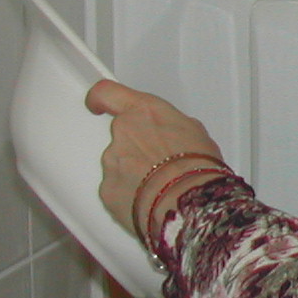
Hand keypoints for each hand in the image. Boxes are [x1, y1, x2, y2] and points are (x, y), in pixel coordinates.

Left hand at [86, 80, 224, 233]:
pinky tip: (151, 202)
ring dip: (135, 174)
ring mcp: (111, 161)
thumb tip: (170, 135)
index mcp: (144, 111)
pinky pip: (116, 190)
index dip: (100, 99)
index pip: (106, 93)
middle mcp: (122, 132)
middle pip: (121, 135)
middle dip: (136, 148)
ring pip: (119, 165)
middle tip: (161, 164)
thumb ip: (170, 125)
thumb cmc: (199, 166)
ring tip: (161, 188)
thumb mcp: (196, 132)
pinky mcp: (106, 190)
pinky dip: (130, 195)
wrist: (189, 204)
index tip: (99, 104)